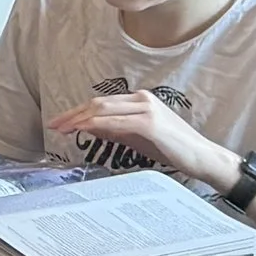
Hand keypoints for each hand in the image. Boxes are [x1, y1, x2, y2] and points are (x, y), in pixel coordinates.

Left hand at [50, 91, 225, 184]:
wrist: (201, 157)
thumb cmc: (171, 148)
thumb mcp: (137, 136)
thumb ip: (114, 129)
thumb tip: (88, 126)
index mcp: (138, 100)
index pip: (100, 103)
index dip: (77, 111)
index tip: (59, 121)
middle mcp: (141, 99)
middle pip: (97, 103)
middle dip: (72, 114)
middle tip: (54, 125)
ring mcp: (146, 109)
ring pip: (104, 109)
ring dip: (80, 119)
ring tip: (63, 129)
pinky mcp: (150, 123)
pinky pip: (117, 122)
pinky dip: (98, 125)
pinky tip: (84, 130)